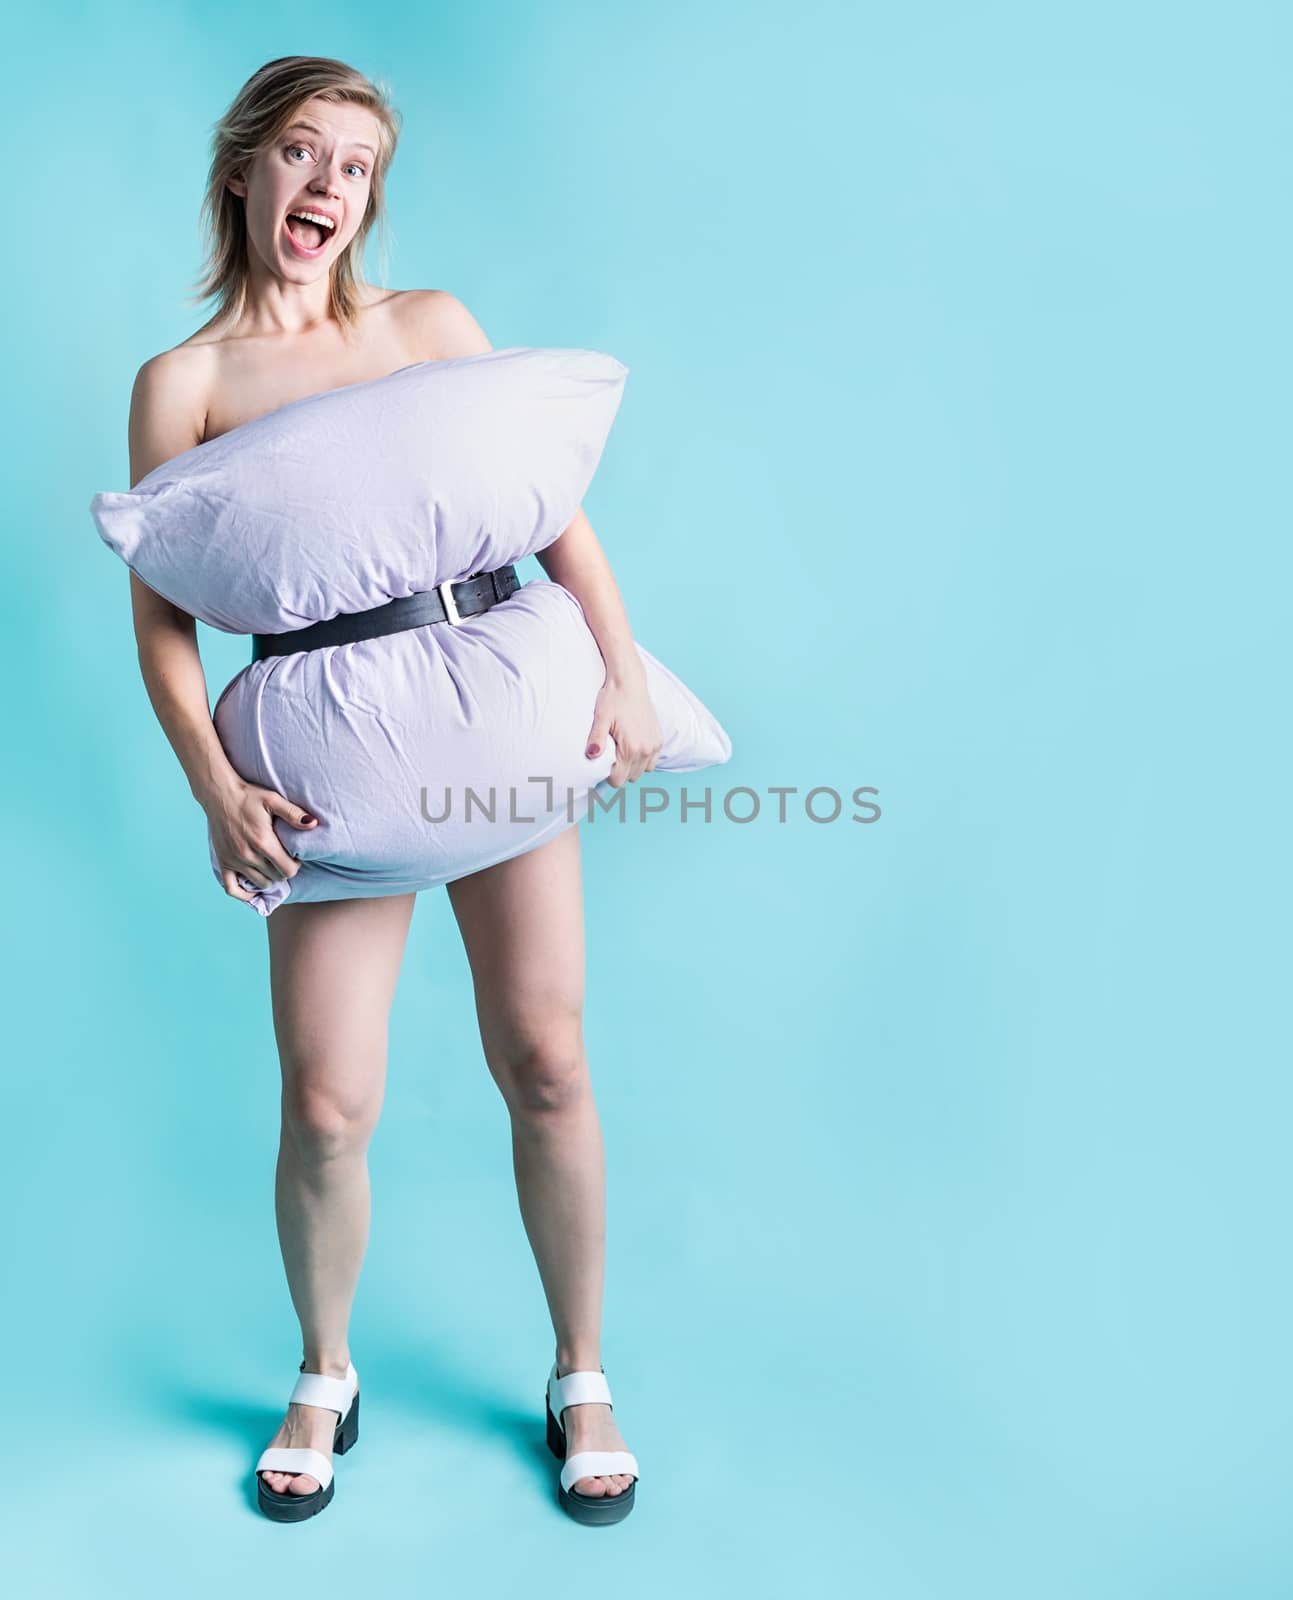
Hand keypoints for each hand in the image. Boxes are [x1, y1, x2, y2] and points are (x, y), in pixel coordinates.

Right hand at [205, 778, 318, 902]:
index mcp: (263, 842)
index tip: (294, 855)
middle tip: (283, 858)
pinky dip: (244, 893)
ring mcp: (234, 860)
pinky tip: (252, 887)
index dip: (296, 865)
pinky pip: (231, 888)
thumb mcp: (273, 800)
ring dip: (269, 878)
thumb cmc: (249, 795)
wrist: (219, 793)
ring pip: (260, 884)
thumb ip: (294, 814)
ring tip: (270, 865)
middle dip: (284, 869)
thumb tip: (314, 824)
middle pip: (276, 878)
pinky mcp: (223, 862)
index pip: (288, 870)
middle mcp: (248, 855)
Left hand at [585, 668, 662, 786]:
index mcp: (631, 748)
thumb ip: (596, 739)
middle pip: (630, 778)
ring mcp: (654, 745)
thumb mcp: (600, 718)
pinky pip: (652, 761)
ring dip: (632, 766)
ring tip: (621, 751)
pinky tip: (633, 747)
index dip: (607, 775)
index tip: (602, 764)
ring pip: (642, 771)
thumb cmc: (613, 699)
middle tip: (610, 755)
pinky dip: (643, 759)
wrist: (629, 682)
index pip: (618, 780)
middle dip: (619, 771)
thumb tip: (591, 755)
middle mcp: (646, 750)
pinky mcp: (659, 739)